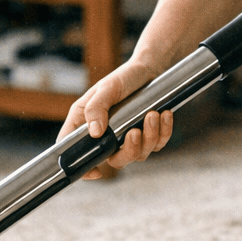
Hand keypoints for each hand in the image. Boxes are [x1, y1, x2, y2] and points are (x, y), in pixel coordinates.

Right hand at [59, 60, 173, 179]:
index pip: (76, 152)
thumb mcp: (107, 88)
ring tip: (153, 114)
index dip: (83, 168)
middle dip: (129, 150)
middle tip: (135, 131)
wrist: (149, 69)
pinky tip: (165, 114)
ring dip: (149, 137)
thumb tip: (94, 133)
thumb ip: (96, 108)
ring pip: (139, 154)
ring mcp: (129, 138)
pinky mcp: (149, 136)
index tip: (96, 172)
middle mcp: (108, 136)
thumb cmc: (123, 77)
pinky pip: (158, 144)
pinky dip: (163, 131)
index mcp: (87, 125)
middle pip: (115, 160)